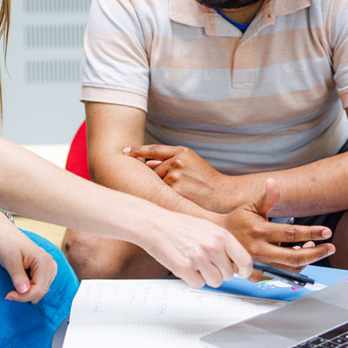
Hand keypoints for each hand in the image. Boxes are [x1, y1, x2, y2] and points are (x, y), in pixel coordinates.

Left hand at [0, 226, 57, 303]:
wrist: (7, 236)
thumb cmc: (7, 245)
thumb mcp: (10, 260)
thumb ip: (18, 276)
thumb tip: (24, 291)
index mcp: (44, 261)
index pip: (38, 290)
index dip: (23, 297)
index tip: (8, 296)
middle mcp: (51, 265)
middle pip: (40, 293)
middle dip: (24, 295)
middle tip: (9, 292)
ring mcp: (50, 269)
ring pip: (40, 292)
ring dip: (26, 292)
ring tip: (16, 281)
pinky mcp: (47, 272)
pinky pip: (40, 288)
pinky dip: (29, 289)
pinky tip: (22, 280)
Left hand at [124, 144, 246, 212]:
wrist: (223, 194)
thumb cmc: (206, 180)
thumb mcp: (191, 163)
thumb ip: (171, 161)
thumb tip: (148, 163)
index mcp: (182, 151)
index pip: (153, 149)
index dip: (137, 150)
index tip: (124, 151)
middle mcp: (177, 161)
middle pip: (154, 169)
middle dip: (158, 178)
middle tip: (176, 186)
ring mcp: (175, 175)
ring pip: (156, 182)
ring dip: (162, 188)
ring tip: (182, 192)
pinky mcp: (175, 190)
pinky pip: (161, 193)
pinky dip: (164, 196)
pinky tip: (178, 198)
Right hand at [136, 209, 253, 288]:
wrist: (154, 224)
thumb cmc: (179, 226)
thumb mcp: (208, 228)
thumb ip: (224, 244)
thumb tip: (237, 263)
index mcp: (221, 235)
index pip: (245, 261)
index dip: (245, 271)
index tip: (241, 273)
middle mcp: (212, 247)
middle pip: (229, 275)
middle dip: (219, 272)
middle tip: (206, 262)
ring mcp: (198, 258)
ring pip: (215, 282)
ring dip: (206, 276)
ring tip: (195, 263)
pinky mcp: (184, 269)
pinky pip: (198, 284)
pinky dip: (192, 278)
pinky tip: (186, 265)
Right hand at [220, 178, 333, 271]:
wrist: (218, 239)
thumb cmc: (236, 221)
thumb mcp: (251, 207)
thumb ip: (267, 198)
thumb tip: (273, 182)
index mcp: (259, 231)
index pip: (291, 234)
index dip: (311, 233)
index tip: (326, 232)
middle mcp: (258, 250)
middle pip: (294, 256)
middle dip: (317, 253)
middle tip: (330, 247)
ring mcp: (257, 264)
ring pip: (290, 268)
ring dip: (306, 260)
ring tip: (312, 248)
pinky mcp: (255, 274)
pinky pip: (280, 274)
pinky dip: (293, 267)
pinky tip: (298, 256)